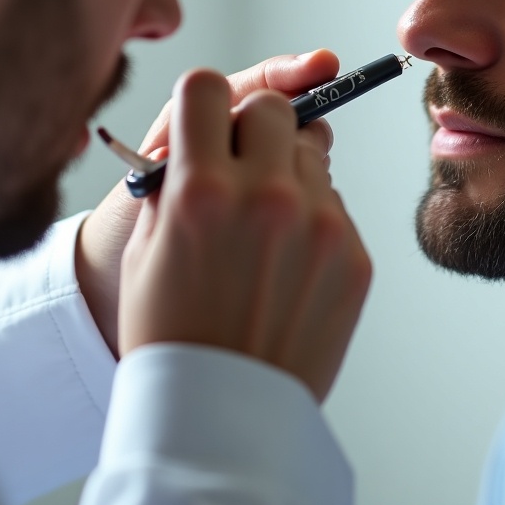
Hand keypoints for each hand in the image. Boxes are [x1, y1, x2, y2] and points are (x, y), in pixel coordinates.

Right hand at [118, 69, 371, 400]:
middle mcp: (264, 196)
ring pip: (311, 152)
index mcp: (200, 189)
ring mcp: (318, 225)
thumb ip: (179, 176)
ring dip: (288, 171)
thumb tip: (208, 129)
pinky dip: (314, 218)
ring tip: (266, 227)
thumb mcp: (149, 247)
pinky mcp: (354, 255)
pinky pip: (335, 203)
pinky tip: (289, 265)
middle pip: (273, 107)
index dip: (202, 104)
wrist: (221, 416)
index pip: (206, 89)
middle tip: (242, 166)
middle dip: (254, 128)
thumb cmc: (172, 333)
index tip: (206, 122)